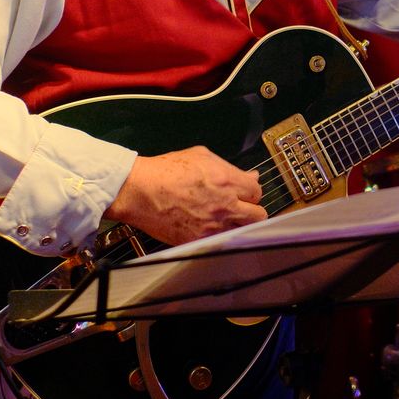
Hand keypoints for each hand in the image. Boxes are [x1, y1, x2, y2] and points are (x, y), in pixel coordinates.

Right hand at [105, 146, 267, 244]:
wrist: (139, 190)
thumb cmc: (165, 171)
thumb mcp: (201, 157)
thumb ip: (229, 168)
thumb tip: (248, 176)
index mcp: (227, 181)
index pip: (257, 192)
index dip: (250, 192)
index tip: (244, 193)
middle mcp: (224, 205)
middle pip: (258, 215)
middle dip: (252, 210)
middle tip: (242, 208)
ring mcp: (212, 226)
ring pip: (242, 232)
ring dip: (237, 225)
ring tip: (225, 219)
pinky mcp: (198, 240)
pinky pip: (220, 242)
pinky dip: (218, 236)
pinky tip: (209, 228)